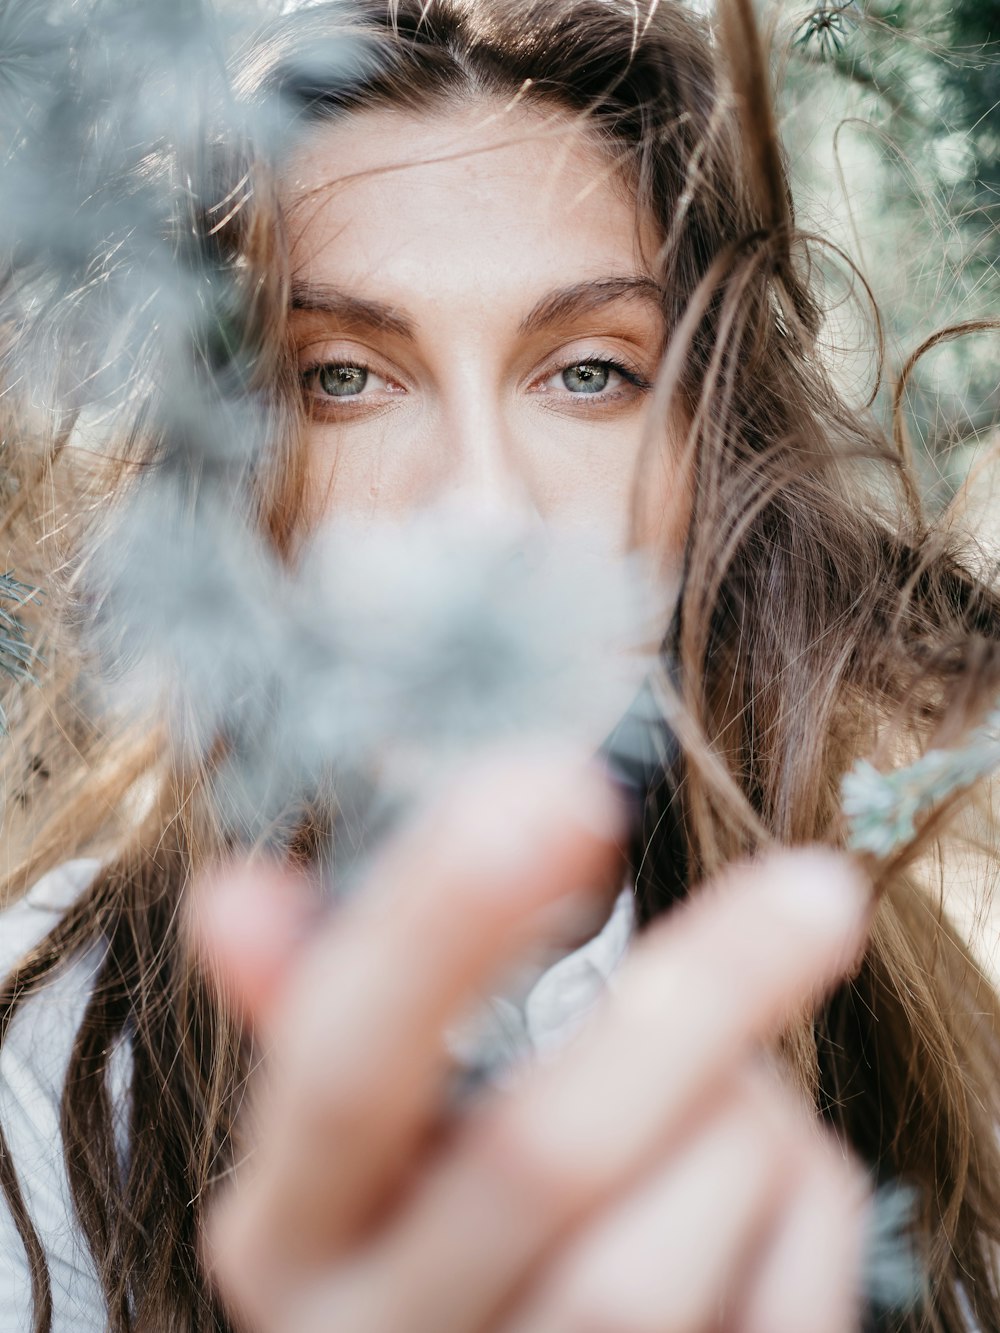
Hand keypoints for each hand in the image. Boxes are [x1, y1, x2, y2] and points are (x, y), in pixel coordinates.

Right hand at [191, 749, 871, 1332]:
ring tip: (743, 1081)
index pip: (337, 1067)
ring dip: (743, 1125)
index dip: (442, 920)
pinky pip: (781, 1315)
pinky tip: (773, 1179)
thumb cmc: (448, 1221)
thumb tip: (231, 893)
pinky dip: (804, 1210)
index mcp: (291, 1232)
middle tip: (813, 893)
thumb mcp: (364, 1140)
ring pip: (659, 1257)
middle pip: (537, 1161)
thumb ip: (326, 1008)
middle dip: (690, 1002)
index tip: (563, 781)